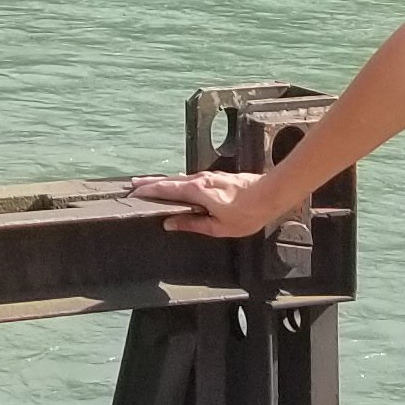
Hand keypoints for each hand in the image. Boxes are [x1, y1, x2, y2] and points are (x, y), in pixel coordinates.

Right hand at [124, 169, 285, 236]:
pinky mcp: (216, 177)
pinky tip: (177, 184)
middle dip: (150, 182)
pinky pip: (190, 179)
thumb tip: (170, 224)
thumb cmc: (247, 214)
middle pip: (170, 181)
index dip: (149, 191)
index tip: (133, 192)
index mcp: (197, 191)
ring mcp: (208, 177)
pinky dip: (177, 182)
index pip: (166, 189)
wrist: (270, 194)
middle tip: (133, 184)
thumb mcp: (218, 227)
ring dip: (163, 181)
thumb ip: (192, 224)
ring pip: (180, 179)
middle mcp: (200, 180)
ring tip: (149, 184)